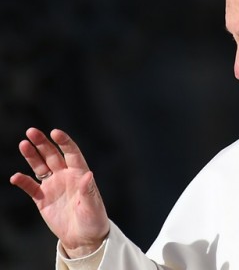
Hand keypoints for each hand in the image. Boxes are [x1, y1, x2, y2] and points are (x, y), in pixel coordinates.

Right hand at [10, 127, 109, 257]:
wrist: (83, 237)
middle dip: (42, 143)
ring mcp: (53, 186)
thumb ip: (88, 190)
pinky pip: (31, 187)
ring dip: (32, 156)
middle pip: (52, 155)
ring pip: (40, 166)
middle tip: (31, 131)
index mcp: (79, 173)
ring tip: (23, 144)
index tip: (55, 132)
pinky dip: (23, 182)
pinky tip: (16, 177)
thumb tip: (88, 174)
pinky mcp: (43, 198)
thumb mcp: (93, 206)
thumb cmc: (93, 219)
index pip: (72, 153)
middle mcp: (65, 176)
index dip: (64, 142)